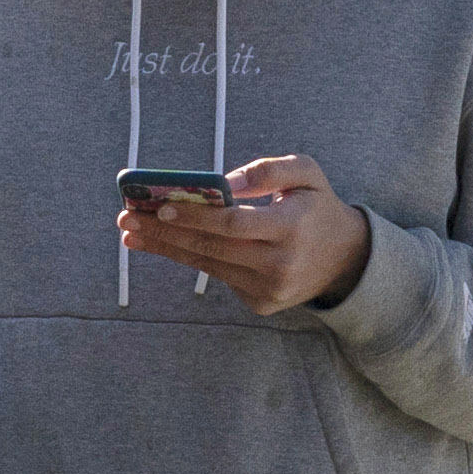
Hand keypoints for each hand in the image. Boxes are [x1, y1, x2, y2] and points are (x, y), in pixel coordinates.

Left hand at [116, 153, 374, 314]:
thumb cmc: (316, 206)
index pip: (233, 223)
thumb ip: (269, 170)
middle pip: (211, 247)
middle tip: (127, 218)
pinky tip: (164, 246)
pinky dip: (191, 259)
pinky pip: (219, 276)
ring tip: (133, 233)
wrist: (345, 259)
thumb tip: (224, 182)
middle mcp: (280, 263)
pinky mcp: (261, 303)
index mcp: (292, 227)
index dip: (194, 216)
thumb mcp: (307, 173)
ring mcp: (269, 289)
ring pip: (208, 265)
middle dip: (164, 232)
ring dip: (166, 248)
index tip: (158, 205)